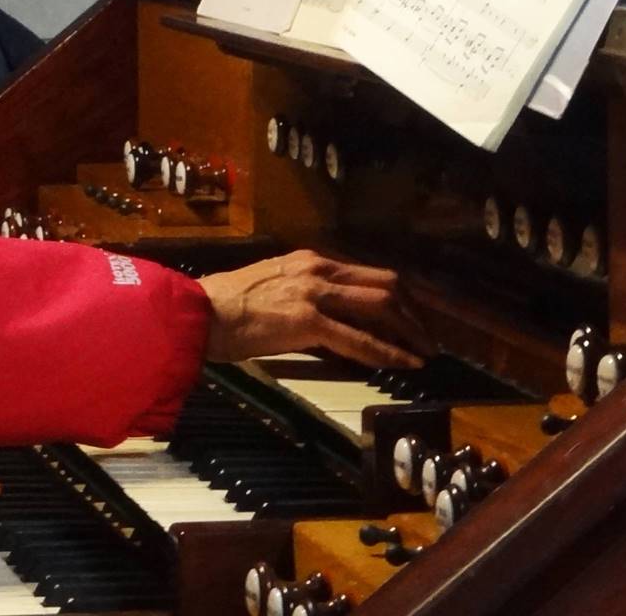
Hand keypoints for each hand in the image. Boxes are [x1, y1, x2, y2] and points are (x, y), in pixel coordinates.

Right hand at [200, 249, 427, 367]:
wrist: (199, 313)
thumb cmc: (226, 306)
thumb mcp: (272, 287)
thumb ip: (304, 294)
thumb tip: (330, 318)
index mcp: (309, 261)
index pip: (368, 274)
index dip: (399, 297)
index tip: (412, 318)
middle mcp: (317, 268)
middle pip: (385, 285)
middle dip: (414, 313)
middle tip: (426, 338)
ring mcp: (314, 292)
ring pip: (381, 306)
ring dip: (410, 331)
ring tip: (424, 352)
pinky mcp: (308, 320)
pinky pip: (361, 339)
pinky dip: (388, 353)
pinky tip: (404, 365)